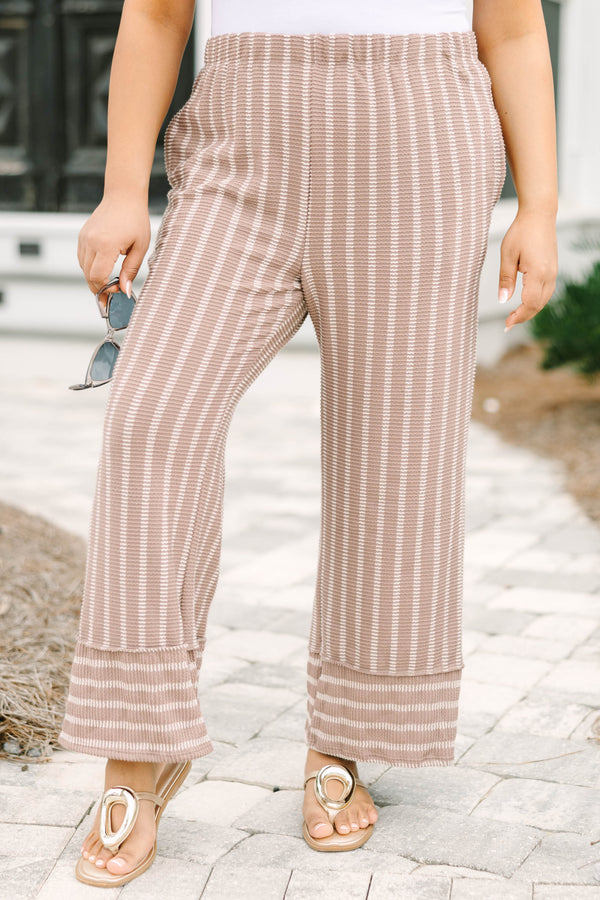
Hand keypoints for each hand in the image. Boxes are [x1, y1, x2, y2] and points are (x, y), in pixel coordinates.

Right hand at [77, 193, 150, 303]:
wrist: (123, 196)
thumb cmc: (135, 219)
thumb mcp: (140, 247)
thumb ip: (131, 271)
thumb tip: (125, 290)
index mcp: (106, 244)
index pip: (97, 276)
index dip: (105, 288)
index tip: (117, 289)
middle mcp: (91, 241)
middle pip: (88, 275)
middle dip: (99, 287)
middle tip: (112, 292)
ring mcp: (84, 238)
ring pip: (83, 268)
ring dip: (94, 278)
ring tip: (108, 282)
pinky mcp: (82, 236)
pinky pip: (82, 258)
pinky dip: (90, 267)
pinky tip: (102, 268)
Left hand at [497, 209, 557, 331]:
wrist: (539, 215)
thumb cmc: (521, 232)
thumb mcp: (507, 255)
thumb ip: (505, 279)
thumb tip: (503, 300)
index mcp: (538, 273)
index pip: (530, 303)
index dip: (519, 316)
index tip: (507, 324)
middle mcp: (549, 275)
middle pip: (538, 305)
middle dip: (523, 317)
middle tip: (508, 324)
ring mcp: (553, 272)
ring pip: (544, 300)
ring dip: (530, 310)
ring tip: (514, 316)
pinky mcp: (553, 269)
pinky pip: (546, 292)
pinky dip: (536, 301)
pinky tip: (525, 303)